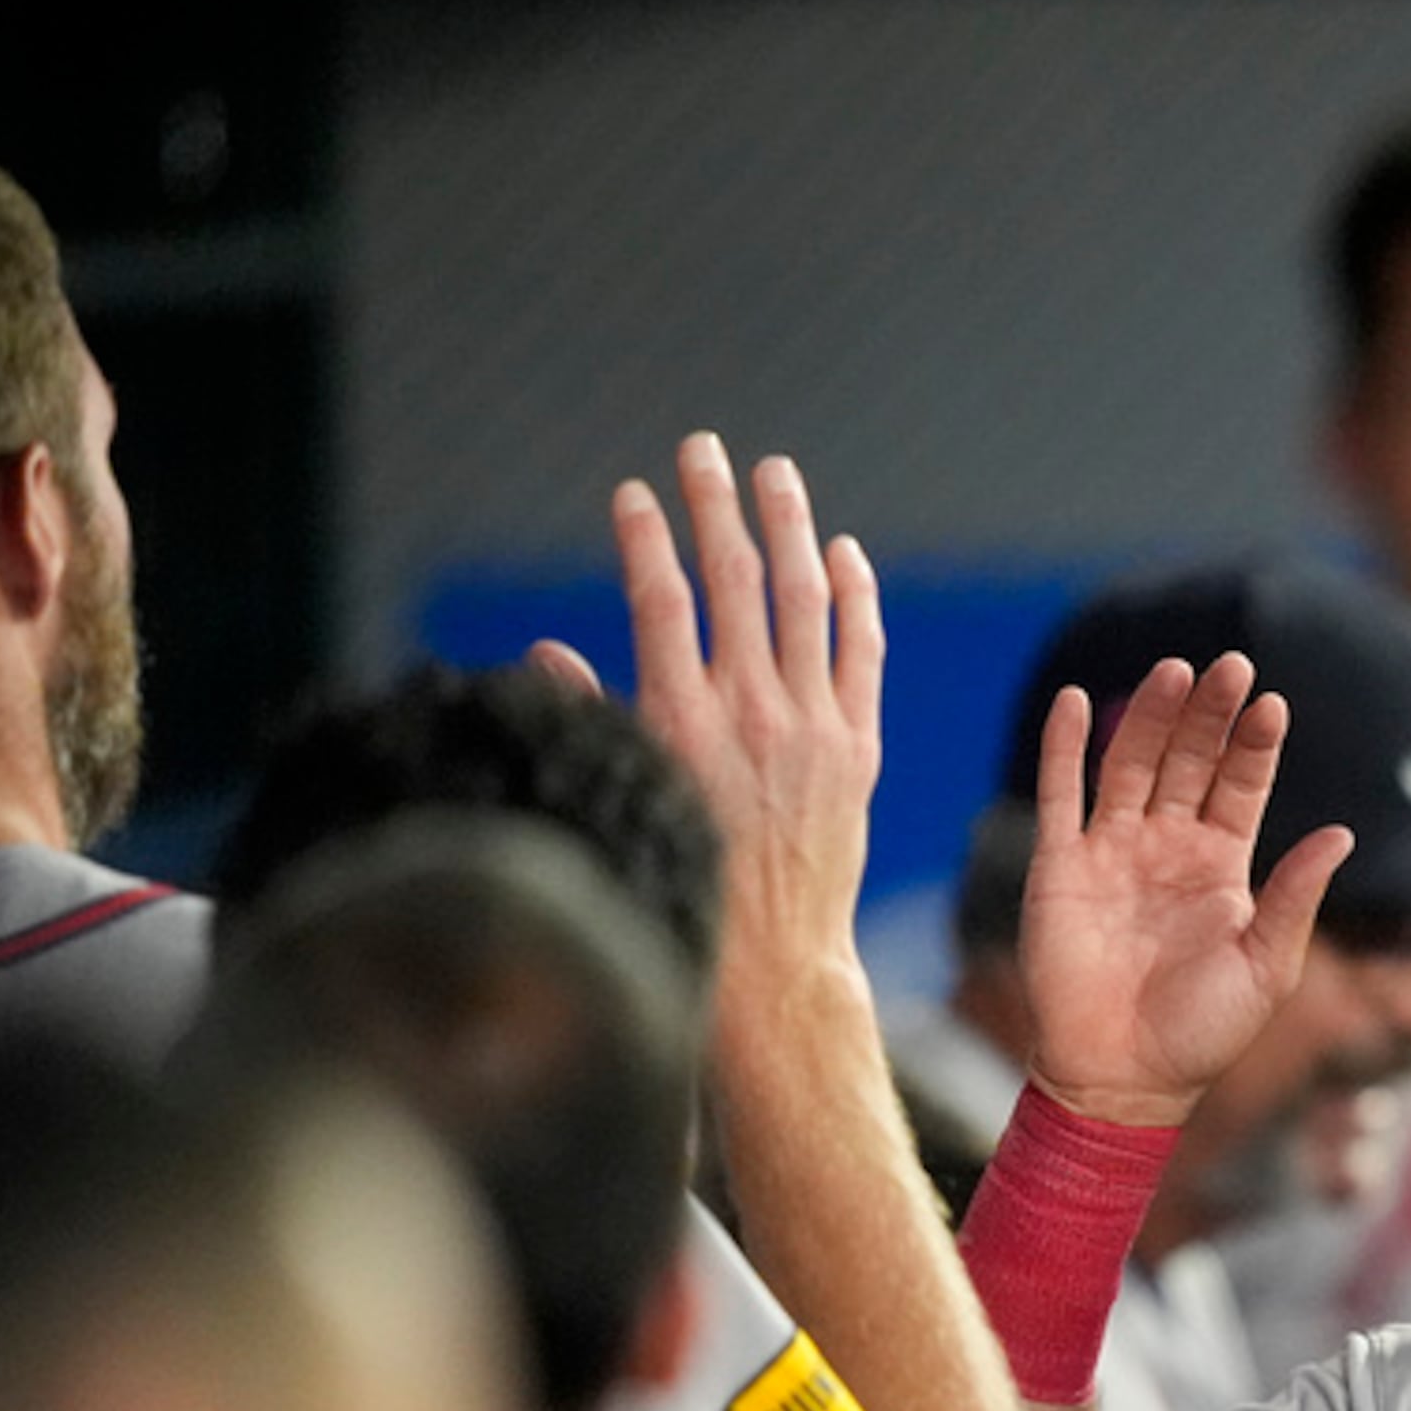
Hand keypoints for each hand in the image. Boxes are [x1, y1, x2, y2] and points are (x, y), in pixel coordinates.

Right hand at [607, 435, 884, 1026]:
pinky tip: (845, 554)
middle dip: (715, 506)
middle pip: (735, 581)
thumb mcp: (628, 797)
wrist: (772, 960)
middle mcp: (751, 714)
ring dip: (790, 527)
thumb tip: (547, 652)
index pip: (661, 601)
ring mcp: (814, 726)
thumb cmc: (684, 886)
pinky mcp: (859, 746)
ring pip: (805, 600)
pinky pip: (862, 651)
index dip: (646, 539)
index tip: (633, 494)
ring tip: (774, 474)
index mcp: (680, 722)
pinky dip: (857, 596)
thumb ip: (595, 715)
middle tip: (703, 450)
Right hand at [1014, 654, 1351, 1128]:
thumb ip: (1296, 896)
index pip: (1241, 786)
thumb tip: (1343, 833)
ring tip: (1173, 669)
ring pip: (1131, 765)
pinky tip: (1072, 699)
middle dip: (1208, 714)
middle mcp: (1168, 848)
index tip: (1272, 704)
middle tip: (1230, 664)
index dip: (1255, 746)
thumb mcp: (1267, 964)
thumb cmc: (1203, 1031)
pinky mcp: (1061, 867)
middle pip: (1190, 761)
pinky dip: (1062, 747)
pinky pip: (1060, 795)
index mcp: (1222, 867)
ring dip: (1149, 716)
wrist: (1124, 1078)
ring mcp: (1112, 852)